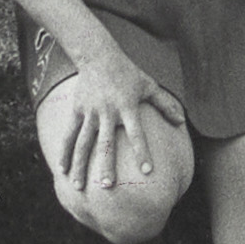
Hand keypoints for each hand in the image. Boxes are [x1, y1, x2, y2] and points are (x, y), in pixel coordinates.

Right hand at [57, 44, 185, 195]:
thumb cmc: (128, 73)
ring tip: (80, 187)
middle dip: (106, 165)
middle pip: (106, 142)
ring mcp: (90, 112)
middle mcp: (108, 111)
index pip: (137, 133)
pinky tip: (62, 171)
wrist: (98, 56)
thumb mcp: (149, 86)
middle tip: (107, 186)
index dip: (142, 151)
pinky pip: (69, 135)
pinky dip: (64, 153)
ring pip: (83, 143)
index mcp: (128, 106)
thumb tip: (182, 121)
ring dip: (81, 165)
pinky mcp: (77, 111)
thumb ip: (165, 104)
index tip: (146, 171)